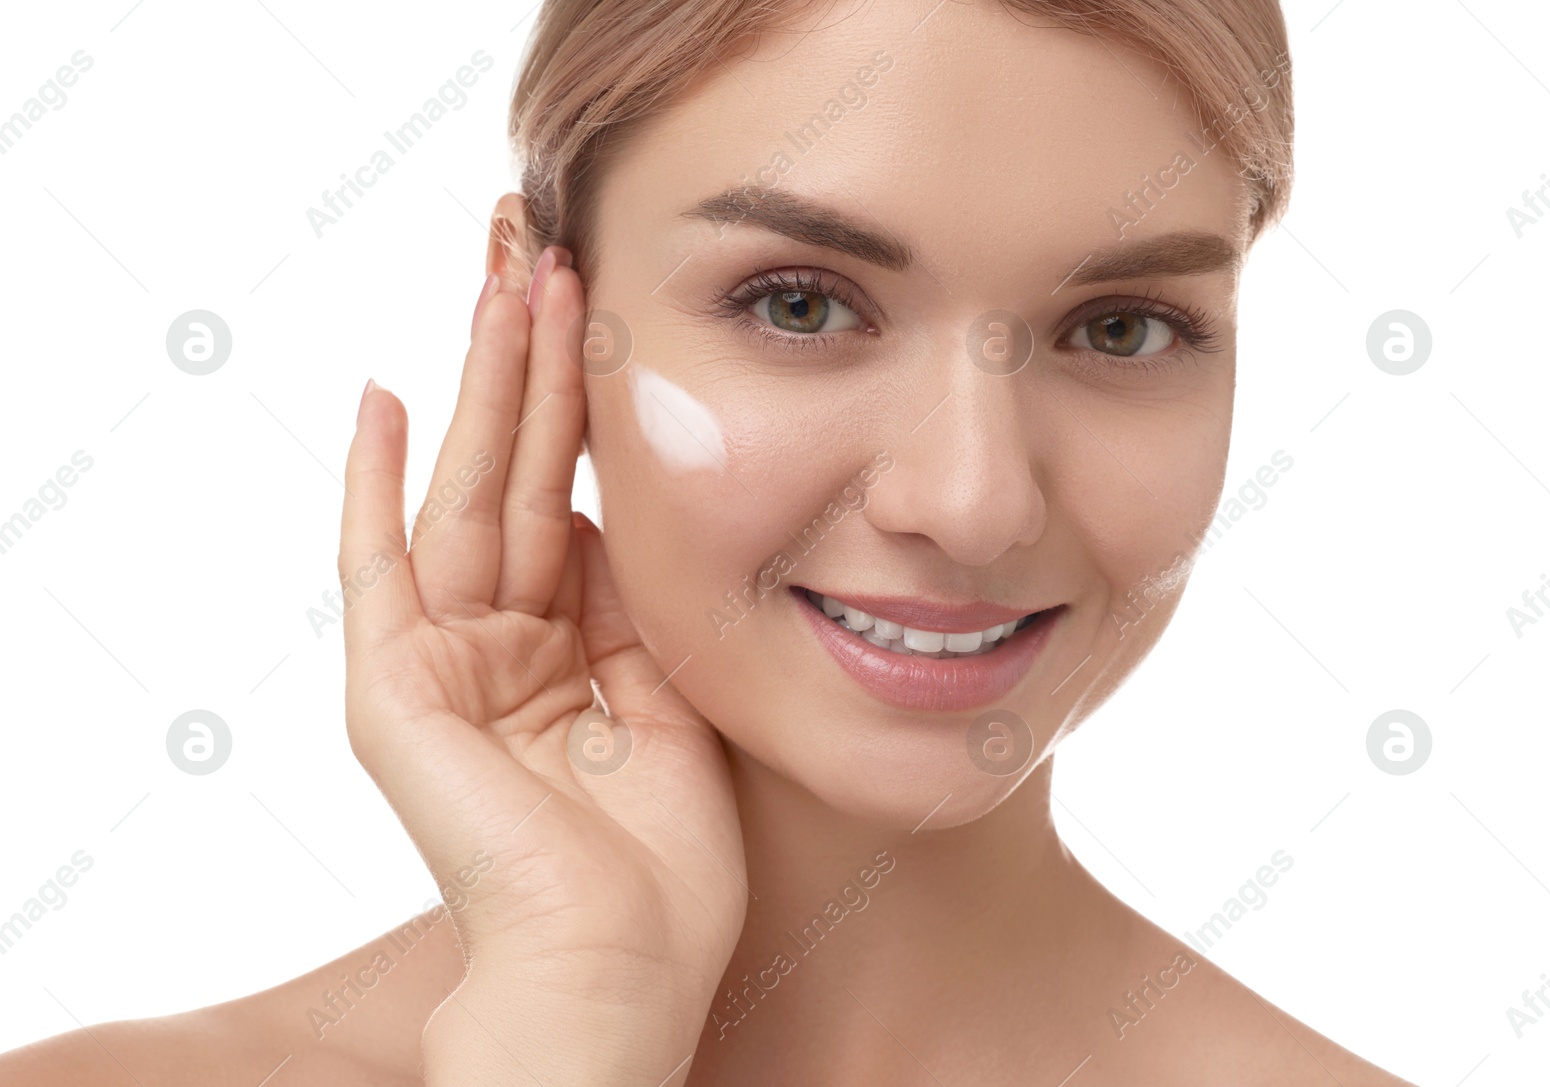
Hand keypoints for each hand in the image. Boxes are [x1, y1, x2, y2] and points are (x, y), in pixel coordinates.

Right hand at [339, 249, 746, 1083]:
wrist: (627, 962)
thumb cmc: (666, 859)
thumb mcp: (674, 689)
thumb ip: (641, 596)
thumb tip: (626, 505)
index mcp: (567, 647)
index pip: (570, 493)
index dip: (586, 397)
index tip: (600, 297)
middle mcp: (497, 641)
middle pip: (515, 470)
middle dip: (530, 356)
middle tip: (538, 239)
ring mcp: (439, 662)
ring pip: (463, 491)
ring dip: (486, 380)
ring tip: (501, 269)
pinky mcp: (393, 690)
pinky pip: (373, 569)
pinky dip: (369, 485)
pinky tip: (382, 396)